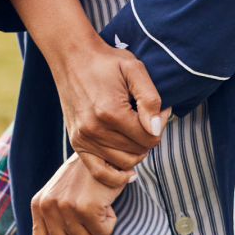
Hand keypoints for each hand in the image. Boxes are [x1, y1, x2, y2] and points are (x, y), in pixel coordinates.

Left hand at [31, 153, 124, 234]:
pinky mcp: (85, 208)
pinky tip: (107, 205)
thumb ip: (58, 223)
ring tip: (99, 208)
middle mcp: (47, 208)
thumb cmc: (87, 177)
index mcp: (38, 206)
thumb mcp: (62, 197)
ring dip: (99, 231)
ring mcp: (65, 208)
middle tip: (93, 227)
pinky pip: (102, 233)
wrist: (104, 151)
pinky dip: (110, 223)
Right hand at [57, 37, 170, 180]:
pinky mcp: (77, 144)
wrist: (73, 58)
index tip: (161, 111)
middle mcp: (95, 130)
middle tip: (148, 119)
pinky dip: (116, 176)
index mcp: (111, 112)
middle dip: (149, 137)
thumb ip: (150, 99)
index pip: (150, 138)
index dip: (161, 125)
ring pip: (124, 162)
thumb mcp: (135, 69)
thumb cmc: (106, 62)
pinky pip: (100, 173)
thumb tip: (155, 128)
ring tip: (135, 130)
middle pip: (139, 152)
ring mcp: (84, 139)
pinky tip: (128, 171)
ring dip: (136, 151)